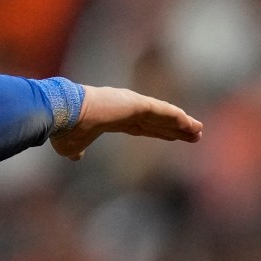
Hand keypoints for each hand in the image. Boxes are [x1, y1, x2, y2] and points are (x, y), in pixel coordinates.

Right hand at [51, 85, 203, 160]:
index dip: (157, 132)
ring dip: (182, 123)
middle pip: (157, 121)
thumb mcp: (71, 146)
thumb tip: (76, 157)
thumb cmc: (64, 129)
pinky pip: (161, 110)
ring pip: (163, 115)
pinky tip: (189, 122)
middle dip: (175, 129)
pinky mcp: (134, 103)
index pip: (140, 127)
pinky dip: (175, 116)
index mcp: (112, 120)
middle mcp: (124, 110)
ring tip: (198, 130)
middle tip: (194, 134)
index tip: (171, 136)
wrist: (61, 114)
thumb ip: (78, 150)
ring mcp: (130, 105)